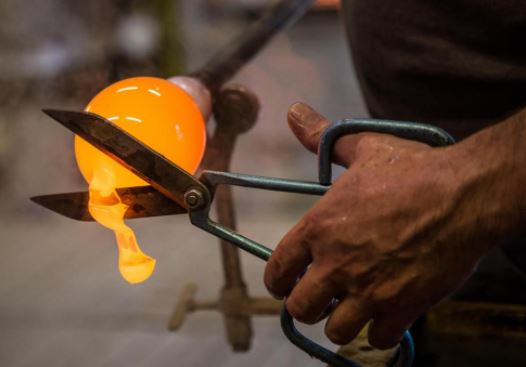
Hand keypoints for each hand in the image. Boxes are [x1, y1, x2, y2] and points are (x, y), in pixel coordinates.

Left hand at [264, 103, 494, 348]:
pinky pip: (378, 339)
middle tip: (321, 295)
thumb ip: (322, 137)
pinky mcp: (403, 307)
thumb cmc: (413, 170)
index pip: (277, 270)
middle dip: (306, 304)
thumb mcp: (363, 148)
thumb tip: (294, 112)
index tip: (286, 281)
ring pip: (336, 330)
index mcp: (320, 228)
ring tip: (350, 306)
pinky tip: (384, 312)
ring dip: (340, 321)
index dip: (277, 279)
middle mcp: (337, 264)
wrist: (465, 194)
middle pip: (300, 308)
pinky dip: (378, 331)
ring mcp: (370, 290)